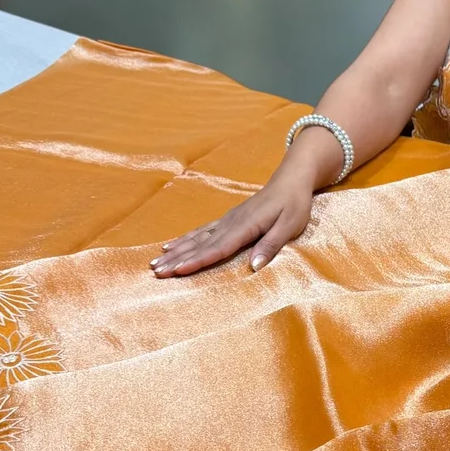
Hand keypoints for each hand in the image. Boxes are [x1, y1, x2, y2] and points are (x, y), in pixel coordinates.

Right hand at [151, 132, 337, 276]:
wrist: (290, 179)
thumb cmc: (294, 204)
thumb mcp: (290, 226)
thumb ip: (271, 245)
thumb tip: (254, 267)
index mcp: (246, 226)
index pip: (218, 247)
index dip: (198, 260)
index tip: (179, 270)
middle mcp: (231, 222)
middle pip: (200, 244)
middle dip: (177, 258)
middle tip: (155, 271)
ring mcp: (226, 220)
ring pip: (196, 238)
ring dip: (175, 251)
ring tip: (155, 262)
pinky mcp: (227, 219)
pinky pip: (200, 231)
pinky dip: (184, 240)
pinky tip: (170, 246)